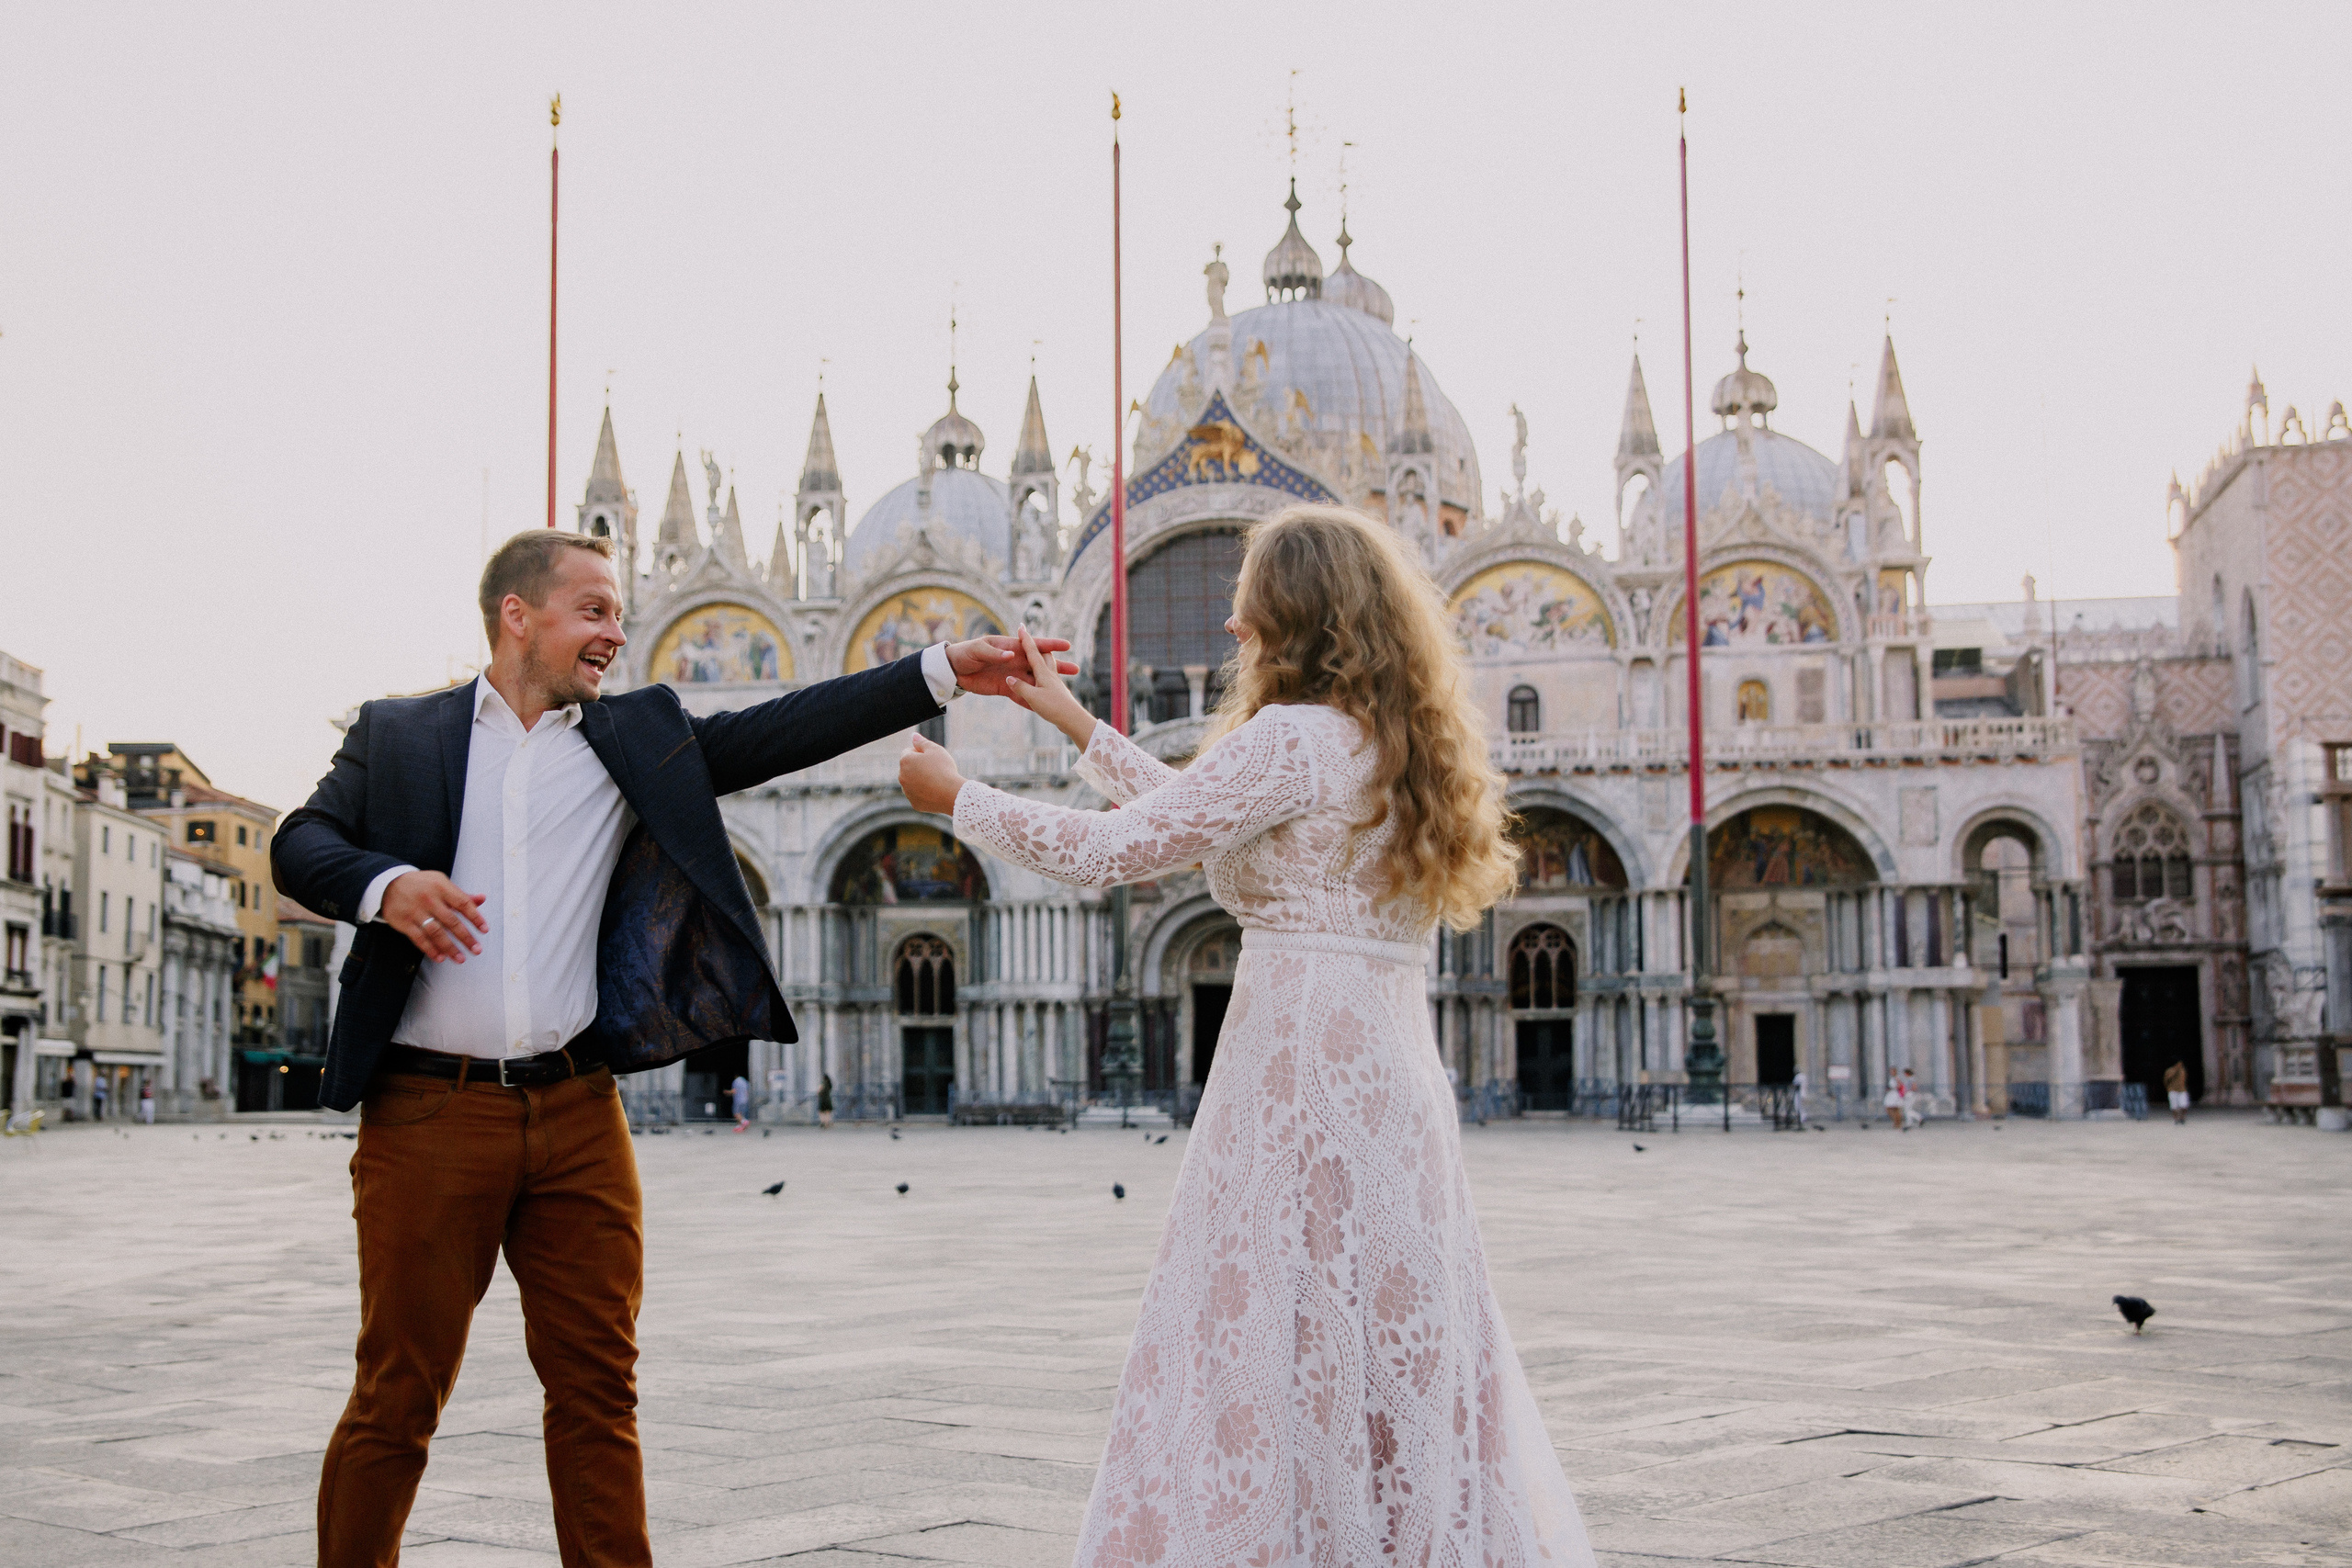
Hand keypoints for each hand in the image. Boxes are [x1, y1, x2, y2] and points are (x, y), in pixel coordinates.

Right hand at [381, 870, 487, 963]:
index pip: (463, 903)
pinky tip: (440, 957)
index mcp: (441, 887)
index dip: (475, 917)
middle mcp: (429, 899)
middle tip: (477, 950)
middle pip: (451, 921)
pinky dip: (430, 949)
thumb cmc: (421, 884)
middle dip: (465, 937)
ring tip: (460, 959)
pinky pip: (419, 939)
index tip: (484, 930)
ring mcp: (416, 911)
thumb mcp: (440, 882)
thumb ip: (460, 894)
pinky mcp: (404, 922)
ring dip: (450, 947)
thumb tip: (482, 899)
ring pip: (436, 932)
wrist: (388, 884)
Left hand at [898, 733, 965, 814]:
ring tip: (936, 780)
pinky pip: (918, 795)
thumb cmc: (944, 769)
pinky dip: (924, 793)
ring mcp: (907, 791)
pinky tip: (936, 791)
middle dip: (919, 766)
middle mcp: (902, 776)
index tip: (932, 758)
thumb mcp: (935, 749)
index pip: (908, 752)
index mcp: (905, 761)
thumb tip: (913, 736)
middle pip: (909, 768)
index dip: (921, 752)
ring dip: (920, 780)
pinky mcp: (914, 803)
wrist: (952, 793)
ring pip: (912, 782)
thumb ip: (922, 742)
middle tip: (935, 769)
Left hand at [947, 632, 1076, 698]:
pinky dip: (1032, 702)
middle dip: (1058, 666)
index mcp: (1010, 647)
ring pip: (1035, 681)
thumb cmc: (965, 653)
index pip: (1033, 645)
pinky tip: (1044, 708)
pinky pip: (1022, 695)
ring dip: (1049, 686)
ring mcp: (1012, 675)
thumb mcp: (978, 650)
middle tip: (1075, 670)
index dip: (1050, 645)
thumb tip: (1012, 656)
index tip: (1065, 646)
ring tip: (1065, 691)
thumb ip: (995, 653)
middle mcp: (1015, 660)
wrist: (953, 670)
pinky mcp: (1006, 688)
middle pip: (1040, 664)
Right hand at [1003, 625, 1096, 745]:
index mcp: (1043, 673)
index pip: (1033, 652)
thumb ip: (1020, 687)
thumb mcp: (1033, 697)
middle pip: (1044, 656)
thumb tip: (1010, 678)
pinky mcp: (1057, 694)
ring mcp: (1055, 684)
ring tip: (1038, 657)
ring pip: (1048, 667)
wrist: (1073, 721)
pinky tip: (1043, 681)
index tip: (1021, 626)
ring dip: (1042, 660)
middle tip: (1030, 640)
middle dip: (1037, 647)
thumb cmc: (1053, 707)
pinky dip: (1043, 675)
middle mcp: (1050, 675)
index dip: (1026, 639)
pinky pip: (1048, 680)